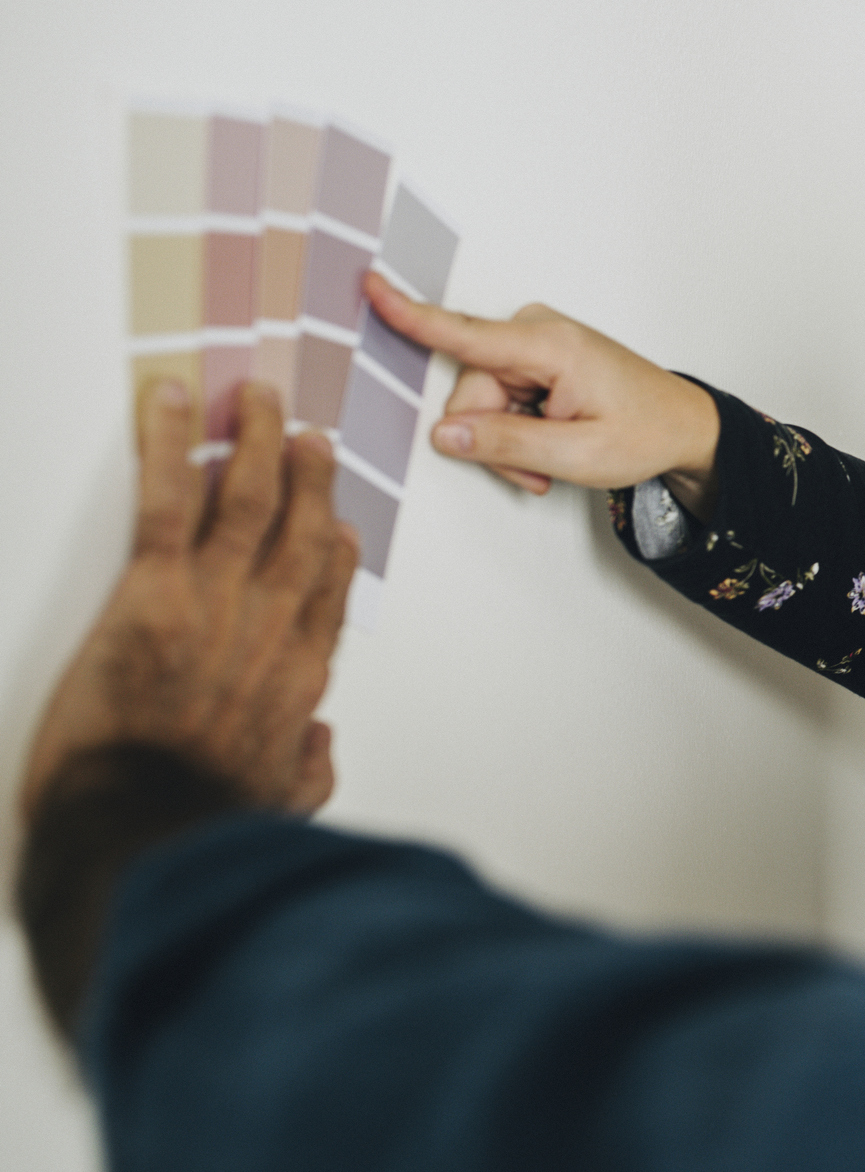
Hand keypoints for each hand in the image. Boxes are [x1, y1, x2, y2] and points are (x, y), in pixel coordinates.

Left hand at [17, 381, 358, 821]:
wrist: (145, 842)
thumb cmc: (200, 832)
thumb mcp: (279, 808)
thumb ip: (308, 771)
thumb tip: (319, 744)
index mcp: (296, 680)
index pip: (326, 597)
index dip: (334, 550)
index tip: (338, 522)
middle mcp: (268, 629)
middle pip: (300, 534)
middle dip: (306, 478)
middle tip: (305, 437)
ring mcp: (215, 605)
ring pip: (247, 504)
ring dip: (254, 443)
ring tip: (255, 401)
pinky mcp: (152, 596)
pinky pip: (167, 504)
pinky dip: (171, 447)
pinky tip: (170, 405)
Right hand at [363, 273, 720, 509]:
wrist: (682, 425)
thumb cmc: (644, 432)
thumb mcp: (576, 455)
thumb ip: (505, 445)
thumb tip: (444, 434)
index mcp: (550, 346)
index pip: (465, 332)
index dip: (411, 314)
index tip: (370, 285)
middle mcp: (537, 333)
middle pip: (470, 394)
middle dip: (492, 440)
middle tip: (537, 470)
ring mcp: (535, 344)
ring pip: (480, 404)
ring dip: (507, 442)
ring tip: (550, 461)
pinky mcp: (534, 358)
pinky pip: (498, 401)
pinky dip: (517, 431)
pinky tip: (548, 445)